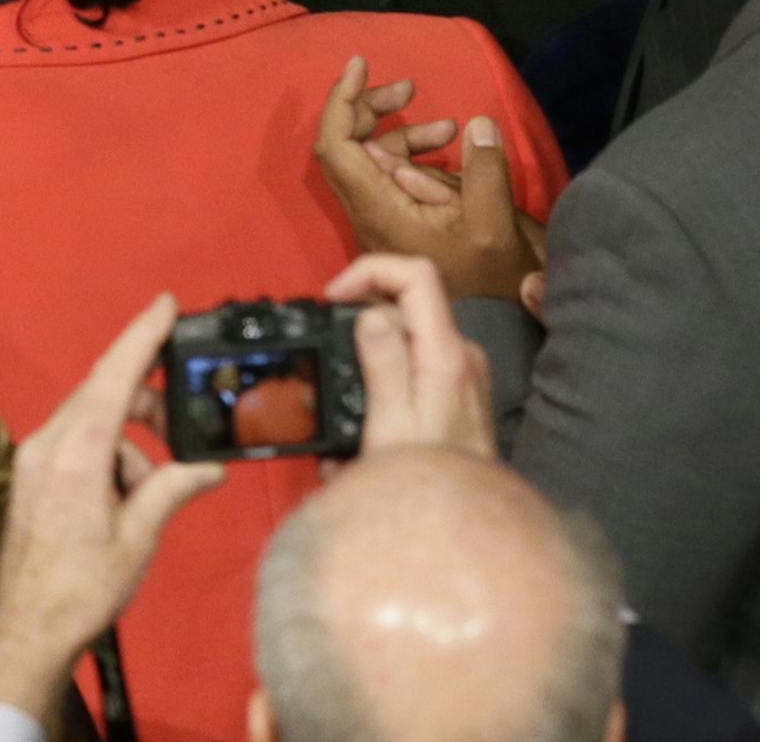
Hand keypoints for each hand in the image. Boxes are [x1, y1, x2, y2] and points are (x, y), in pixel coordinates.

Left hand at [0, 296, 224, 722]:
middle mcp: (47, 445)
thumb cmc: (79, 588)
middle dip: (147, 408)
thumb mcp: (138, 537)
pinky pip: (78, 446)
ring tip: (145, 499)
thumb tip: (206, 468)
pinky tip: (123, 502)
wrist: (28, 628)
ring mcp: (34, 459)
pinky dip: (108, 460)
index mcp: (75, 454)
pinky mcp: (32, 475)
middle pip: (104, 396)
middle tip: (181, 434)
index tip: (164, 305)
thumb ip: (172, 489)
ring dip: (129, 448)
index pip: (113, 376)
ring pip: (94, 424)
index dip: (142, 337)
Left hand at [313, 56, 538, 300]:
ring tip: (447, 128)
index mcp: (377, 209)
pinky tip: (449, 151)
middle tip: (409, 88)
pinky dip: (414, 156)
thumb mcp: (493, 225)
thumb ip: (484, 170)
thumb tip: (476, 124)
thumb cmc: (491, 284)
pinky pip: (392, 178)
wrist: (491, 329)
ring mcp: (380, 217)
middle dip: (371, 108)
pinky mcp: (397, 221)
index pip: (335, 147)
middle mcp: (368, 211)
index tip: (359, 65)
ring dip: (403, 133)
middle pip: (346, 145)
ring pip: (372, 160)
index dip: (340, 102)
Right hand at [326, 254, 495, 459]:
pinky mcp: (459, 387)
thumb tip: (371, 314)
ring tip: (344, 394)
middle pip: (407, 302)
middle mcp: (462, 353)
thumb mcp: (390, 423)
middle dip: (361, 318)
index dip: (370, 270)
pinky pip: (417, 358)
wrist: (466, 521)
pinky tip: (368, 407)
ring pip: (409, 331)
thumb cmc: (425, 477)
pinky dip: (387, 369)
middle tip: (327, 356)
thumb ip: (384, 363)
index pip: (416, 275)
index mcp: (445, 354)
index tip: (335, 296)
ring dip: (370, 349)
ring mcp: (464, 370)